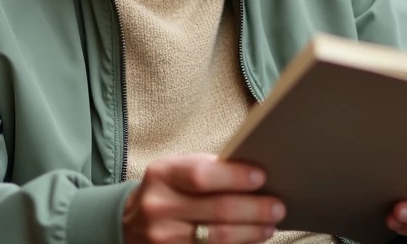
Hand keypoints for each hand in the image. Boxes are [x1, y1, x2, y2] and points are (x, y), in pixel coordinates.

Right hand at [122, 154, 284, 243]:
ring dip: (251, 232)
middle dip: (254, 209)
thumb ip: (207, 170)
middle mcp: (159, 208)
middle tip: (278, 206)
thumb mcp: (175, 171)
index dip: (234, 177)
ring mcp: (163, 239)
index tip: (261, 177)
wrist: (128, 225)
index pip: (201, 175)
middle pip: (217, 210)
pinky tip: (252, 240)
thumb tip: (254, 177)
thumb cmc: (165, 191)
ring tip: (270, 225)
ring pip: (218, 238)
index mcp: (162, 175)